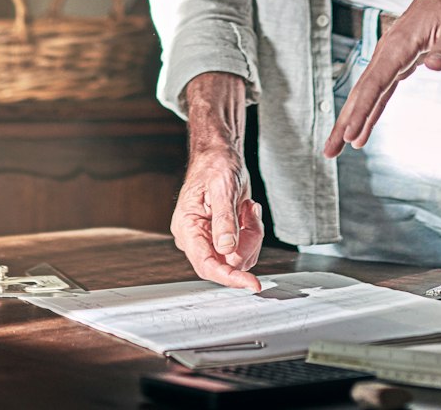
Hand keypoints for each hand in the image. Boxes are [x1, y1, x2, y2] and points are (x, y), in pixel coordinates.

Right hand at [171, 148, 264, 289]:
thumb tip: (227, 249)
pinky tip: (248, 211)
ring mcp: (210, 240)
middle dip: (247, 243)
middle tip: (251, 215)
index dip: (228, 278)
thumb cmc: (215, 165)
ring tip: (248, 209)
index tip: (251, 284)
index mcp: (187, 228)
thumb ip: (224, 220)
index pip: (206, 264)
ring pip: (240, 258)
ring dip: (252, 235)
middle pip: (227, 264)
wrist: (220, 156)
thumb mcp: (222, 188)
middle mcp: (196, 239)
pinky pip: (245, 249)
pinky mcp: (224, 239)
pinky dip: (253, 232)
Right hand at [322, 0, 440, 156]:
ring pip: (366, 93)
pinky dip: (370, 110)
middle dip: (344, 122)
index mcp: (399, 44)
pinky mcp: (401, 61)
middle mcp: (389, 51)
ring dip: (352, 120)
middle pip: (361, 92)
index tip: (350, 135)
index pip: (375, 83)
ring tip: (337, 146)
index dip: (362, 110)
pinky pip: (380, 91)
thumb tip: (434, 65)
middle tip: (329, 151)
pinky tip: (362, 129)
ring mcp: (392, 57)